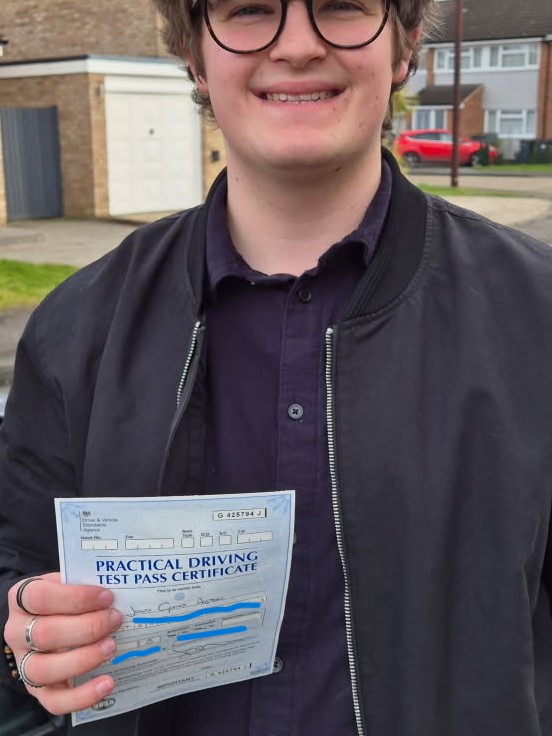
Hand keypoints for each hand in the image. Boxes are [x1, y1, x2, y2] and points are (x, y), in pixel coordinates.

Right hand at [4, 573, 122, 714]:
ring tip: (111, 648)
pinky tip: (107, 683)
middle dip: (86, 628)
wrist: (54, 619)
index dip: (76, 598)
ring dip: (83, 659)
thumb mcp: (70, 583)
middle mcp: (17, 632)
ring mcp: (24, 663)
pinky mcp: (37, 691)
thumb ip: (86, 584)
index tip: (107, 597)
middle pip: (44, 634)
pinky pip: (54, 701)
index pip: (40, 598)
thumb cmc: (66, 598)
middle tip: (115, 620)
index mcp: (22, 599)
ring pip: (44, 670)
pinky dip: (82, 696)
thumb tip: (119, 592)